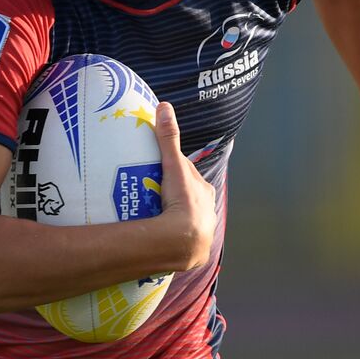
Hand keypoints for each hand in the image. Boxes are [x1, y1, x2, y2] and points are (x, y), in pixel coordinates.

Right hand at [154, 102, 216, 270]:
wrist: (184, 240)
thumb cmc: (181, 200)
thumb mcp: (174, 166)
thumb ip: (168, 138)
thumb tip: (164, 106)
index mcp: (205, 193)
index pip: (187, 178)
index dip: (174, 174)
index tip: (159, 174)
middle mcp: (208, 213)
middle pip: (188, 200)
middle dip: (174, 197)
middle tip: (151, 197)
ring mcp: (201, 234)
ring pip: (185, 222)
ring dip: (172, 220)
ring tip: (151, 221)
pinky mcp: (193, 252)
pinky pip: (180, 243)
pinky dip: (171, 241)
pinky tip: (159, 242)